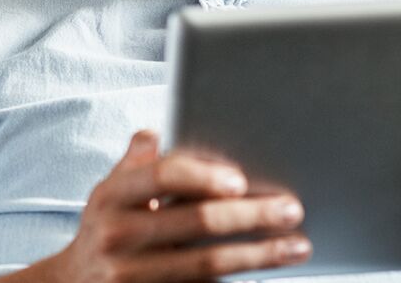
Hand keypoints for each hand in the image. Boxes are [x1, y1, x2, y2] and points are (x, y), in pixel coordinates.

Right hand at [1, 130, 310, 281]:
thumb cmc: (103, 230)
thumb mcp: (108, 191)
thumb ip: (136, 163)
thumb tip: (153, 132)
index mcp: (110, 196)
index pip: (161, 177)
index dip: (203, 176)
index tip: (241, 180)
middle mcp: (117, 236)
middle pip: (195, 222)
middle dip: (250, 216)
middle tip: (290, 209)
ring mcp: (129, 276)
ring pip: (206, 265)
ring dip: (259, 254)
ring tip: (296, 245)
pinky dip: (237, 281)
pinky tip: (267, 272)